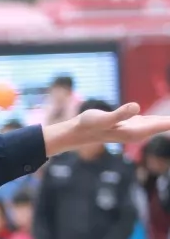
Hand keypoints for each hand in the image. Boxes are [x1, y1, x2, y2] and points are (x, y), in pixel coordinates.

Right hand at [44, 102, 169, 156]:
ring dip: (166, 122)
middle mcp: (138, 132)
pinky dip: (160, 120)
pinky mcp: (131, 124)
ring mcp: (135, 128)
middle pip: (163, 126)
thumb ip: (120, 114)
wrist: (78, 132)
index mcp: (136, 132)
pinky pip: (151, 121)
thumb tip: (136, 106)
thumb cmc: (88, 125)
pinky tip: (164, 119)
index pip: (162, 125)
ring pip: (158, 124)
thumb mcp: (103, 118)